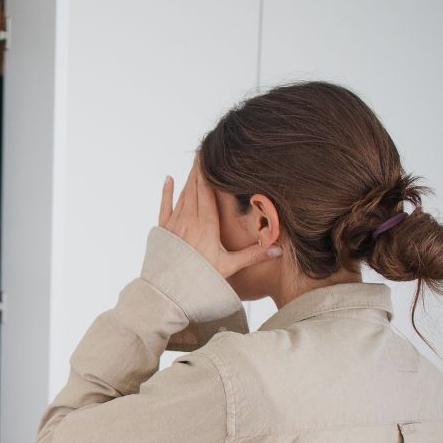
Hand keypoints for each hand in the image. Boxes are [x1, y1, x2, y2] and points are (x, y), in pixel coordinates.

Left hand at [158, 157, 280, 278]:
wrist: (169, 293)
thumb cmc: (201, 280)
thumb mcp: (230, 267)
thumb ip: (254, 255)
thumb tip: (279, 248)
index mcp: (206, 225)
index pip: (207, 191)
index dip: (208, 172)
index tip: (211, 155)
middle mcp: (188, 220)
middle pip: (194, 187)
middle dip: (199, 168)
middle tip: (204, 150)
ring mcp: (174, 225)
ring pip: (182, 195)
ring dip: (188, 178)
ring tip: (194, 162)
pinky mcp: (163, 231)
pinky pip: (164, 207)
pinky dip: (166, 192)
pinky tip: (168, 179)